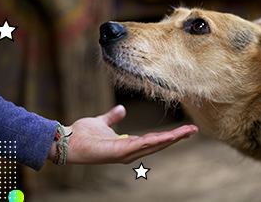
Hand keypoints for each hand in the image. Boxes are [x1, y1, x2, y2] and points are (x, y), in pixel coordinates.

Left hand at [48, 105, 197, 163]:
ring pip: (154, 145)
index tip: (184, 129)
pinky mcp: (120, 152)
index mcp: (128, 144)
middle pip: (159, 144)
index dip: (169, 135)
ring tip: (188, 132)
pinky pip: (142, 145)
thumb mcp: (102, 121)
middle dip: (177, 137)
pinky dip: (157, 141)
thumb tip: (122, 108)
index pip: (153, 140)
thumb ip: (113, 116)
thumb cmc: (83, 134)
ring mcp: (126, 153)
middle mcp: (130, 151)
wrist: (67, 140)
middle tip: (193, 130)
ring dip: (172, 139)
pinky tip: (169, 137)